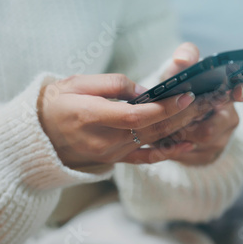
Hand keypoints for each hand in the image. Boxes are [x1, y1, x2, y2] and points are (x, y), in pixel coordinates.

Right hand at [37, 73, 213, 167]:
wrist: (41, 135)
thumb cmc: (58, 103)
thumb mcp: (77, 83)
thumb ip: (112, 84)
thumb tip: (144, 91)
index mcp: (90, 116)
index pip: (134, 116)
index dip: (162, 108)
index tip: (184, 95)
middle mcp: (103, 140)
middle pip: (149, 129)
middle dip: (179, 114)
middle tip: (202, 100)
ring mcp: (110, 153)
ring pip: (151, 142)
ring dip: (178, 129)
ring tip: (200, 114)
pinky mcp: (115, 160)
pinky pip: (144, 159)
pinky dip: (167, 153)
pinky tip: (187, 145)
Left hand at [155, 42, 242, 165]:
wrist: (171, 115)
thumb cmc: (180, 87)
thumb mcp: (181, 70)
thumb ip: (185, 56)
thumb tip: (183, 59)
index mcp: (227, 95)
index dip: (242, 92)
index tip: (236, 91)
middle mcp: (229, 119)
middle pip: (210, 129)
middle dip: (185, 125)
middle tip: (168, 117)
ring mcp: (220, 140)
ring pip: (197, 143)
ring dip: (177, 136)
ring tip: (162, 126)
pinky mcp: (207, 155)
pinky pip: (190, 155)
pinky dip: (174, 147)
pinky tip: (164, 139)